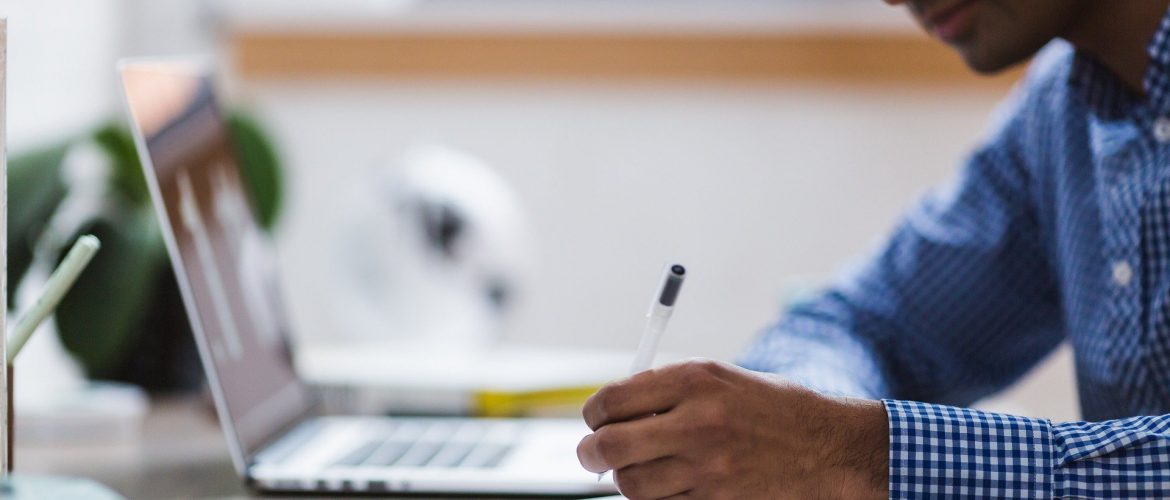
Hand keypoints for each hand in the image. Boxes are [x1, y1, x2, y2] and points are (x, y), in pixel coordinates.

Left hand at [577, 359, 887, 498]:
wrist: (829, 449)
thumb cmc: (772, 410)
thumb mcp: (722, 379)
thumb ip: (667, 390)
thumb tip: (612, 410)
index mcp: (694, 380)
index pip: (612, 401)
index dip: (593, 415)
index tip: (595, 421)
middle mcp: (697, 422)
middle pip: (609, 447)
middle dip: (591, 454)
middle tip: (593, 455)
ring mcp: (707, 467)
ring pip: (630, 485)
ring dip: (627, 480)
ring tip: (643, 469)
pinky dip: (658, 499)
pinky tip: (673, 485)